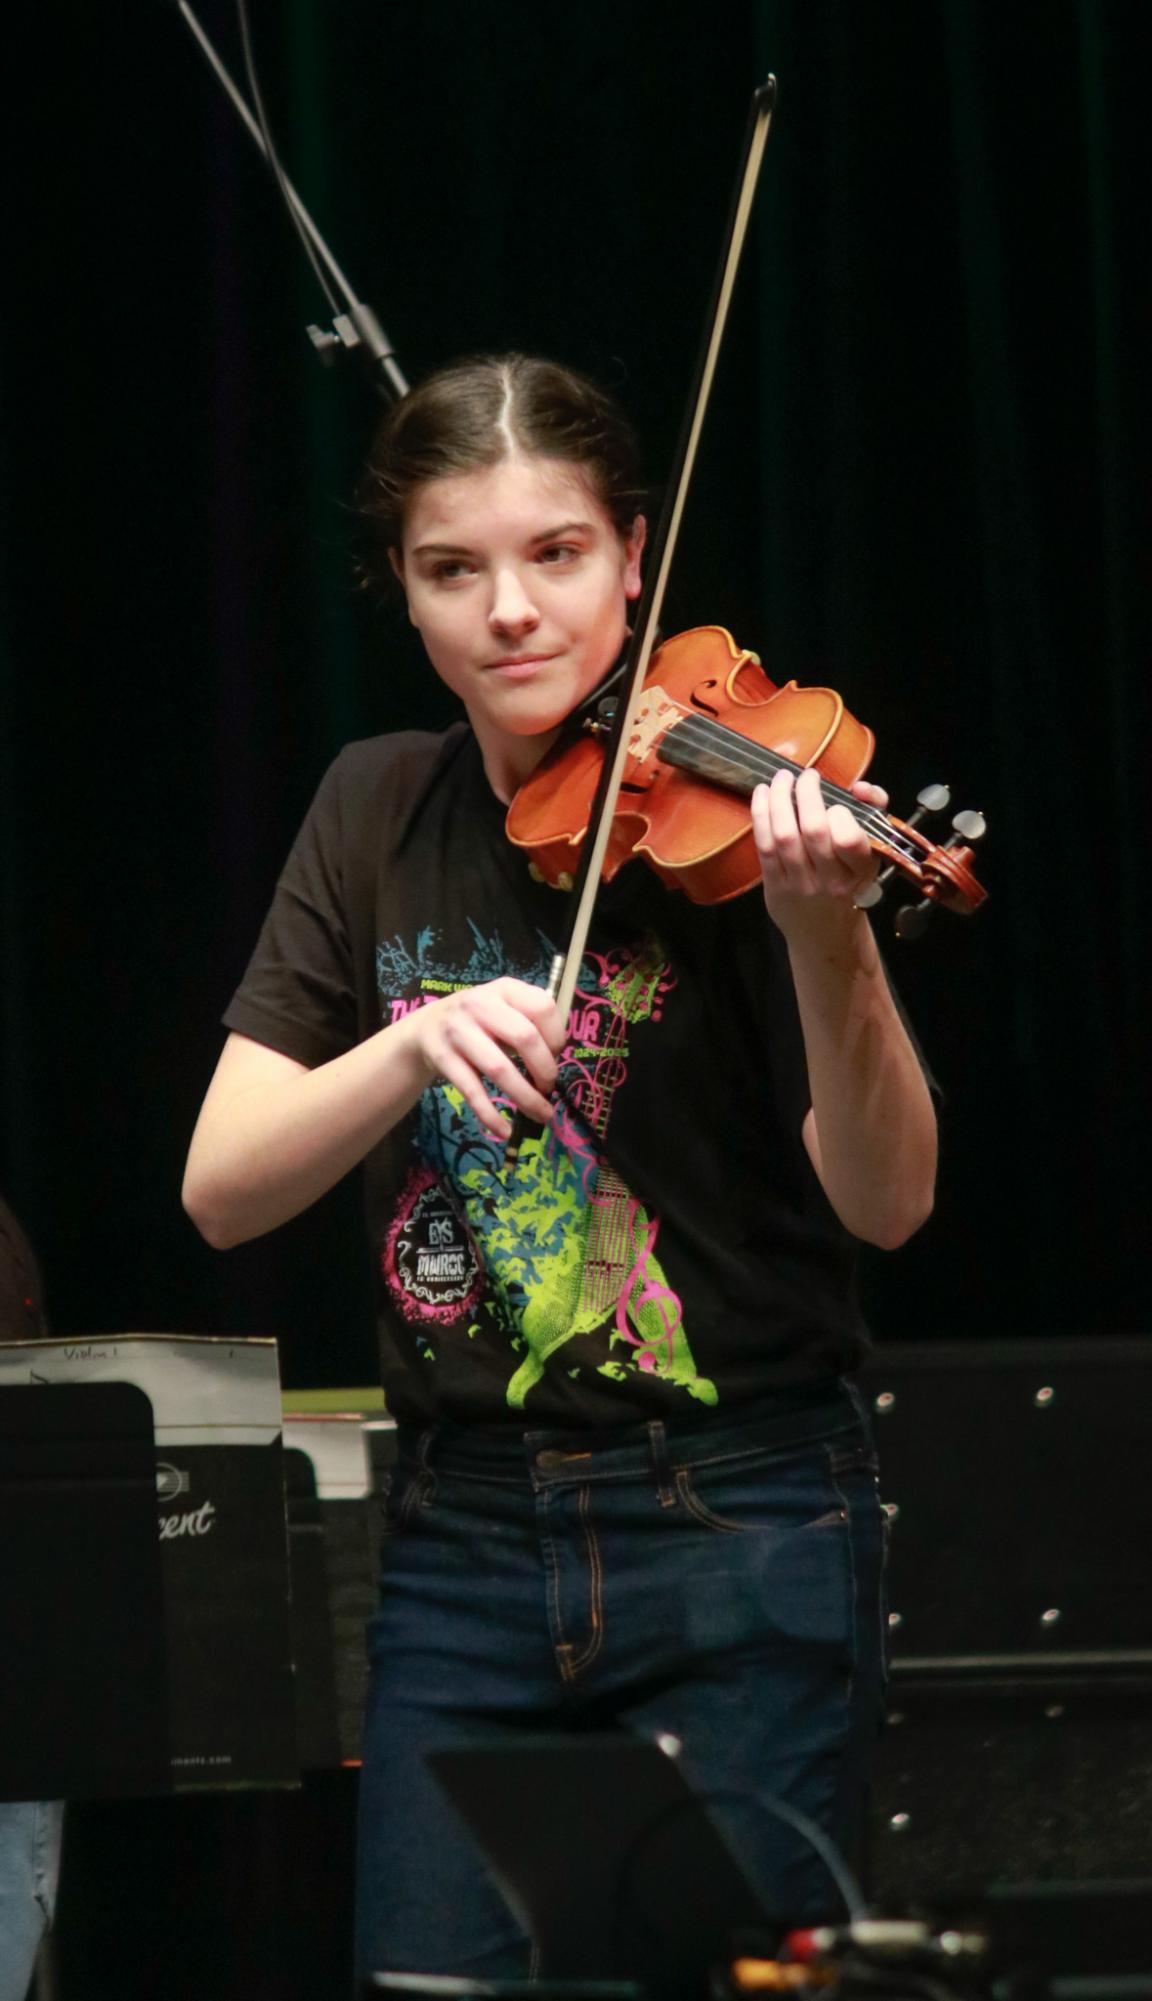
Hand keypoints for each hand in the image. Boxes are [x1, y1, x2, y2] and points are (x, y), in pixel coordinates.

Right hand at [409, 977, 565, 1138]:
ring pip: (500, 1068)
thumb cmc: (478, 1022)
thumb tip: (557, 1060)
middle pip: (525, 1038)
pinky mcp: (442, 1057)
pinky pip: (472, 1090)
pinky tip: (504, 1130)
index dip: (557, 1037)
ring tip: (541, 1114)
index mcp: (504, 989)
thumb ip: (531, 1024)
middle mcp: (480, 1004)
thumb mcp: (503, 1009)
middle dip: (545, 1070)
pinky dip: (490, 1114)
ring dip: (526, 1097)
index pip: (543, 1008)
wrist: (425, 1029)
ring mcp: (458, 1030)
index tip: (557, 1056)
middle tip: (549, 1088)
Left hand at [751, 767, 887, 934]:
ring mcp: (801, 885)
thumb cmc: (849, 884)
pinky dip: (760, 814)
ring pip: (784, 835)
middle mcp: (831, 880)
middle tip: (805, 775)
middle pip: (813, 830)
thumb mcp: (872, 853)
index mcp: (860, 871)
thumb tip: (860, 787)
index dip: (840, 813)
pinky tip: (762, 794)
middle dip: (806, 793)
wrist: (825, 933)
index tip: (836, 802)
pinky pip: (764, 846)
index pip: (850, 839)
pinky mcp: (775, 887)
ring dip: (779, 799)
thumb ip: (874, 812)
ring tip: (781, 778)